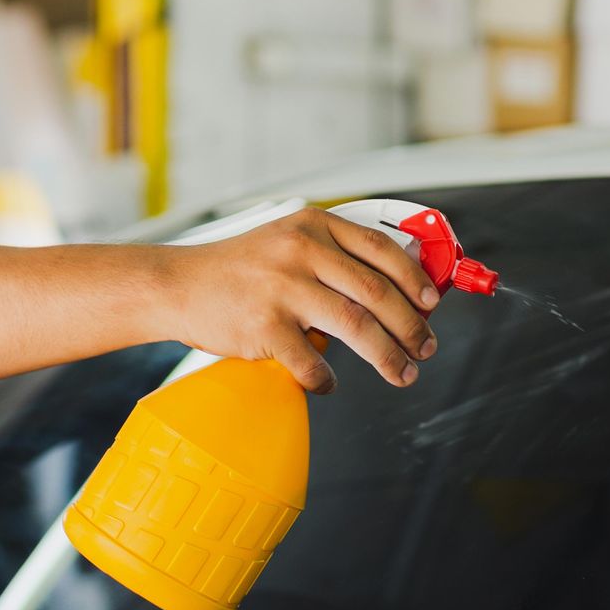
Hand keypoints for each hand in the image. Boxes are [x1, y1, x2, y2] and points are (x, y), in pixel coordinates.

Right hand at [156, 208, 440, 393]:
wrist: (177, 285)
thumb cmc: (240, 269)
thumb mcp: (288, 240)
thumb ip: (335, 256)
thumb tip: (397, 292)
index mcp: (313, 226)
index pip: (381, 250)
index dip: (415, 279)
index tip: (432, 304)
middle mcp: (300, 251)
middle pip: (378, 293)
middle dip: (412, 327)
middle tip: (426, 348)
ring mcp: (282, 288)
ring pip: (358, 328)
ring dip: (388, 357)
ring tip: (402, 373)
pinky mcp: (264, 326)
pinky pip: (312, 362)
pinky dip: (327, 379)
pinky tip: (328, 383)